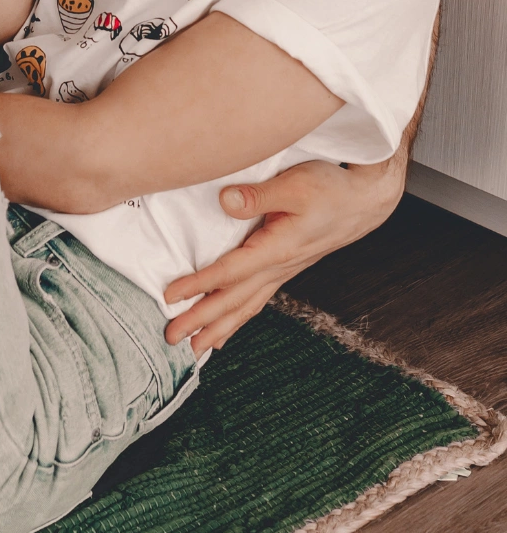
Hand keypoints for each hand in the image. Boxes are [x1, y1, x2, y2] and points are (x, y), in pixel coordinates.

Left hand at [162, 156, 405, 354]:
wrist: (363, 201)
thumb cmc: (331, 189)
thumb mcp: (294, 185)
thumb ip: (258, 196)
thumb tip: (226, 202)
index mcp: (276, 249)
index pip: (228, 273)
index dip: (197, 285)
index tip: (170, 297)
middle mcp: (277, 267)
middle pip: (232, 300)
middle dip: (201, 321)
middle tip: (170, 337)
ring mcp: (281, 271)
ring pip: (245, 307)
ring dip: (218, 328)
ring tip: (194, 348)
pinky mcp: (284, 267)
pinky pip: (256, 300)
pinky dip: (239, 318)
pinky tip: (226, 331)